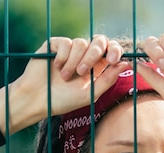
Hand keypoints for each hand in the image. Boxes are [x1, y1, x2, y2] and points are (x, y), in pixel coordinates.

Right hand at [14, 35, 128, 118]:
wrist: (38, 100)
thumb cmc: (63, 101)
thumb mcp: (90, 93)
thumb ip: (108, 80)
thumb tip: (126, 63)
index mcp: (96, 66)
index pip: (111, 50)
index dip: (114, 51)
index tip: (112, 60)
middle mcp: (84, 55)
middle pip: (99, 41)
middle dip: (94, 54)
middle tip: (83, 71)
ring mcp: (69, 49)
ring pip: (81, 43)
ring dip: (74, 62)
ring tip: (65, 77)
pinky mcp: (55, 45)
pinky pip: (66, 43)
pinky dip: (63, 57)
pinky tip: (57, 68)